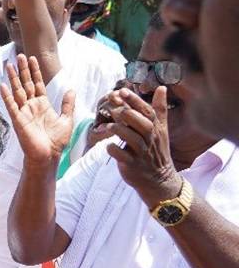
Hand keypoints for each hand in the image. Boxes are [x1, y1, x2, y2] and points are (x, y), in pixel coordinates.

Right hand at [0, 55, 75, 164]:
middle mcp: (31, 106)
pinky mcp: (18, 120)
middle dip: (23, 70)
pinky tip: (2, 86)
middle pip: (26, 84)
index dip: (35, 72)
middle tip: (20, 56)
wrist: (48, 156)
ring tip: (9, 65)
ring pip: (17, 91)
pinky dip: (6, 96)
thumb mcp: (67, 120)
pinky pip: (11, 105)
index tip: (33, 59)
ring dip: (13, 79)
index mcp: (42, 105)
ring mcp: (23, 112)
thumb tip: (71, 90)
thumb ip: (67, 104)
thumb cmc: (57, 141)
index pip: (38, 84)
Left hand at [104, 87, 181, 205]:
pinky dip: (113, 149)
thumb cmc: (156, 150)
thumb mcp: (161, 129)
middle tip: (110, 106)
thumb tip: (161, 87)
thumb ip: (159, 109)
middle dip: (124, 111)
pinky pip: (122, 155)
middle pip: (140, 121)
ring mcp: (142, 153)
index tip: (121, 91)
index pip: (147, 111)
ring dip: (117, 128)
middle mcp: (150, 139)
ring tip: (106, 125)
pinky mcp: (133, 165)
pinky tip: (108, 145)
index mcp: (156, 128)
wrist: (159, 179)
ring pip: (131, 137)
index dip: (134, 100)